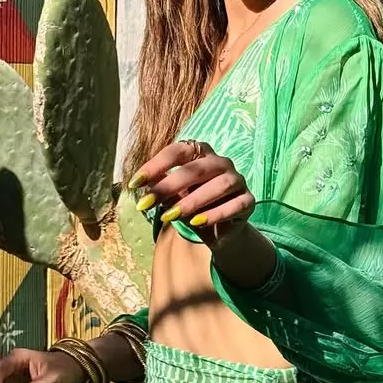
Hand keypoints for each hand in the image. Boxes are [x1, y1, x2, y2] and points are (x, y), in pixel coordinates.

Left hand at [131, 140, 254, 250]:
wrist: (220, 231)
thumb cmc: (193, 207)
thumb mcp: (173, 197)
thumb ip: (162, 188)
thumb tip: (141, 185)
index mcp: (201, 153)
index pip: (178, 151)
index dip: (156, 165)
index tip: (135, 183)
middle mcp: (221, 163)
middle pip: (197, 168)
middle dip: (169, 186)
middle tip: (147, 203)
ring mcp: (237, 180)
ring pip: (219, 185)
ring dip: (193, 200)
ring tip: (171, 216)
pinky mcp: (248, 201)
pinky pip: (234, 205)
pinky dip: (215, 214)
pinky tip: (196, 223)